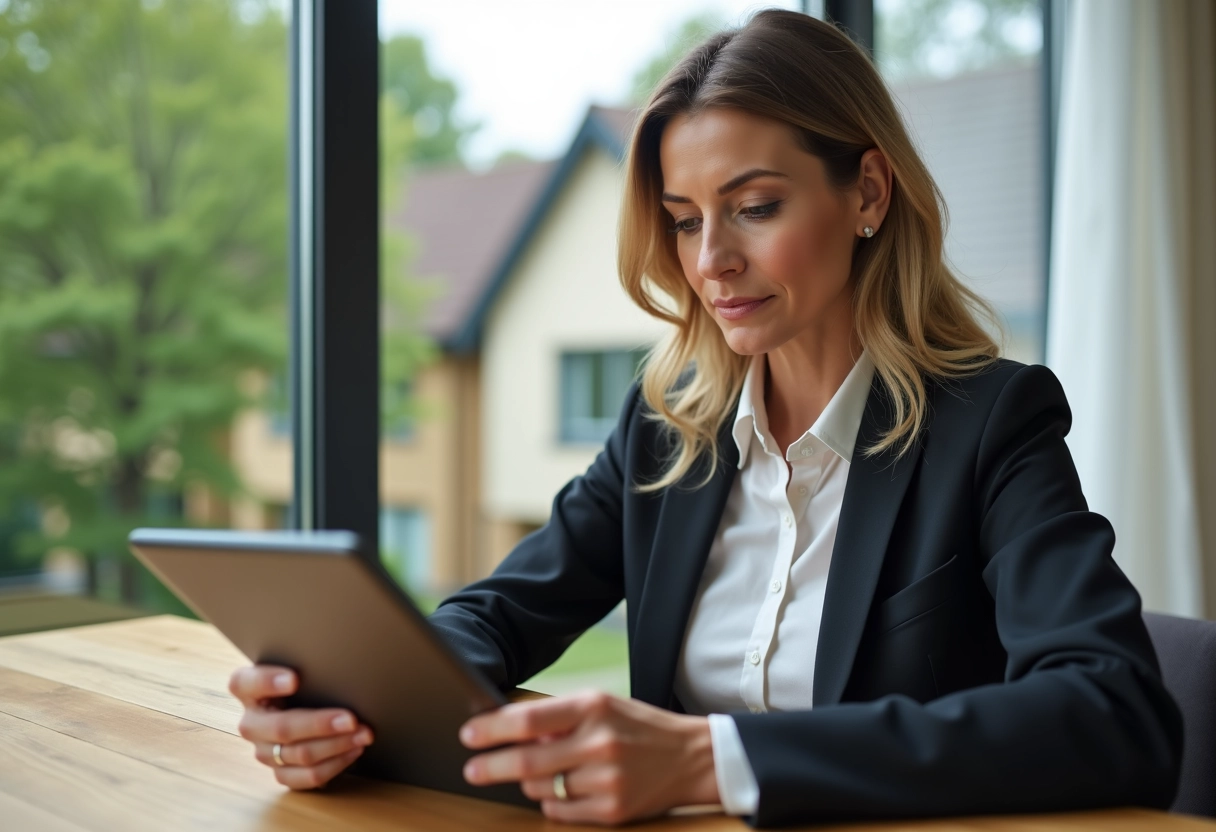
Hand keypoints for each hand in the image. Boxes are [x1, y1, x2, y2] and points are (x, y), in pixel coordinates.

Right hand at [228, 665, 373, 789]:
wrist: (300, 706)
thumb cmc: (304, 681)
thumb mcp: (298, 668)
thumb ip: (306, 667)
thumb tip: (341, 667)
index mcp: (247, 689)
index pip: (244, 683)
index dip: (268, 682)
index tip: (294, 679)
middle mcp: (251, 723)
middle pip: (282, 728)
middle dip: (320, 724)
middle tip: (351, 719)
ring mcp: (264, 751)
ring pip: (299, 754)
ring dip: (337, 745)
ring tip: (364, 734)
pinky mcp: (281, 772)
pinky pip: (307, 777)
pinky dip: (335, 764)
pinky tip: (354, 750)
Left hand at [459, 691, 718, 824]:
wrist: (691, 757)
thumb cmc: (638, 727)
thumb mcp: (602, 705)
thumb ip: (559, 717)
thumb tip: (508, 729)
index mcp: (594, 707)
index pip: (529, 719)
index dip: (493, 729)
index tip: (470, 735)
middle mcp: (599, 742)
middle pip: (527, 761)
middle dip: (492, 767)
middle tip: (472, 769)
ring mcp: (606, 779)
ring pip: (541, 789)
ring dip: (531, 783)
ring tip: (546, 772)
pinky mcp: (612, 810)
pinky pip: (560, 810)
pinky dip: (553, 802)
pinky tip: (567, 788)